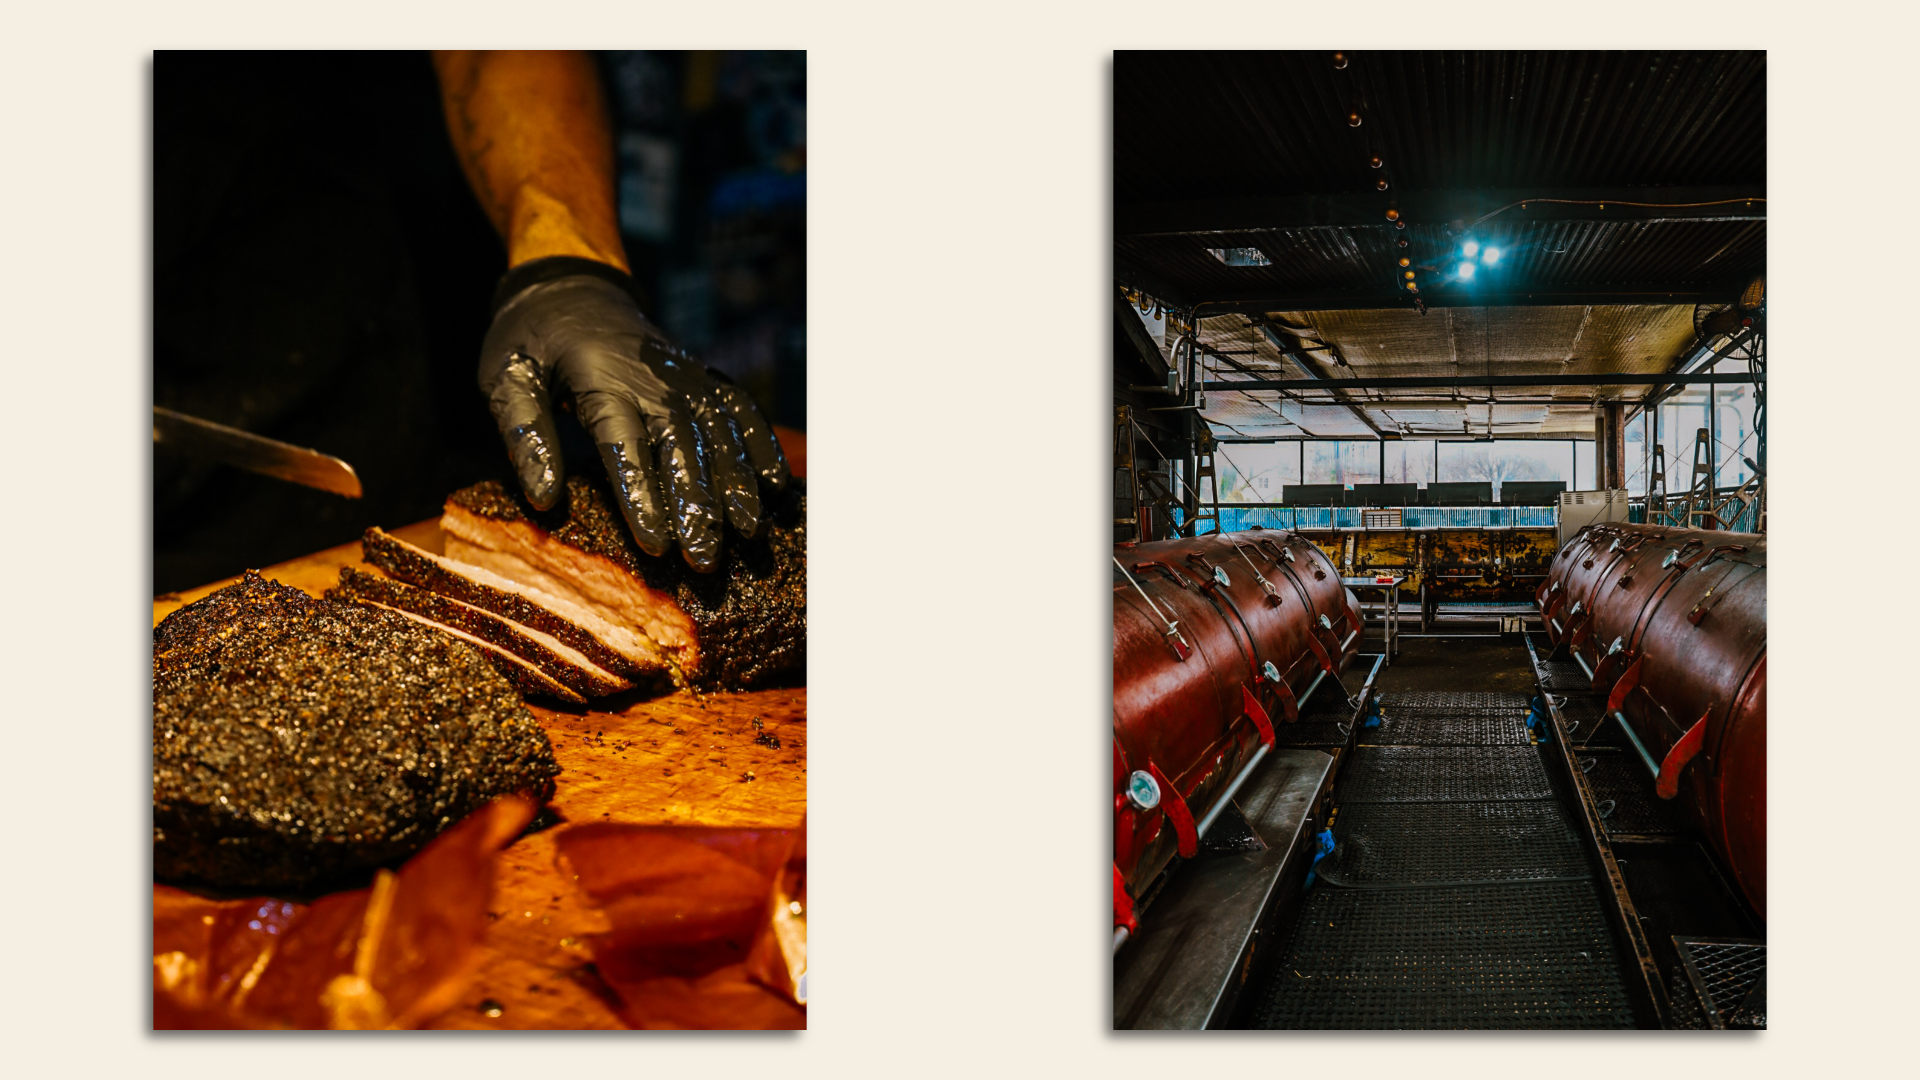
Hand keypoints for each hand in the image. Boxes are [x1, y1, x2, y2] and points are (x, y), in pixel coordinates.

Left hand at [479, 259, 789, 571]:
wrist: (575, 286)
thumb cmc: (533, 339)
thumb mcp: (506, 375)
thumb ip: (524, 433)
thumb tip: (545, 498)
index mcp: (599, 376)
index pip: (624, 442)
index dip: (641, 495)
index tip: (655, 543)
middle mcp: (653, 377)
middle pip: (683, 444)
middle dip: (698, 505)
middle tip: (705, 558)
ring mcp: (687, 376)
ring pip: (721, 432)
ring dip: (738, 485)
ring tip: (748, 534)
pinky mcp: (705, 377)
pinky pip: (743, 411)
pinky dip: (763, 447)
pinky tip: (776, 488)